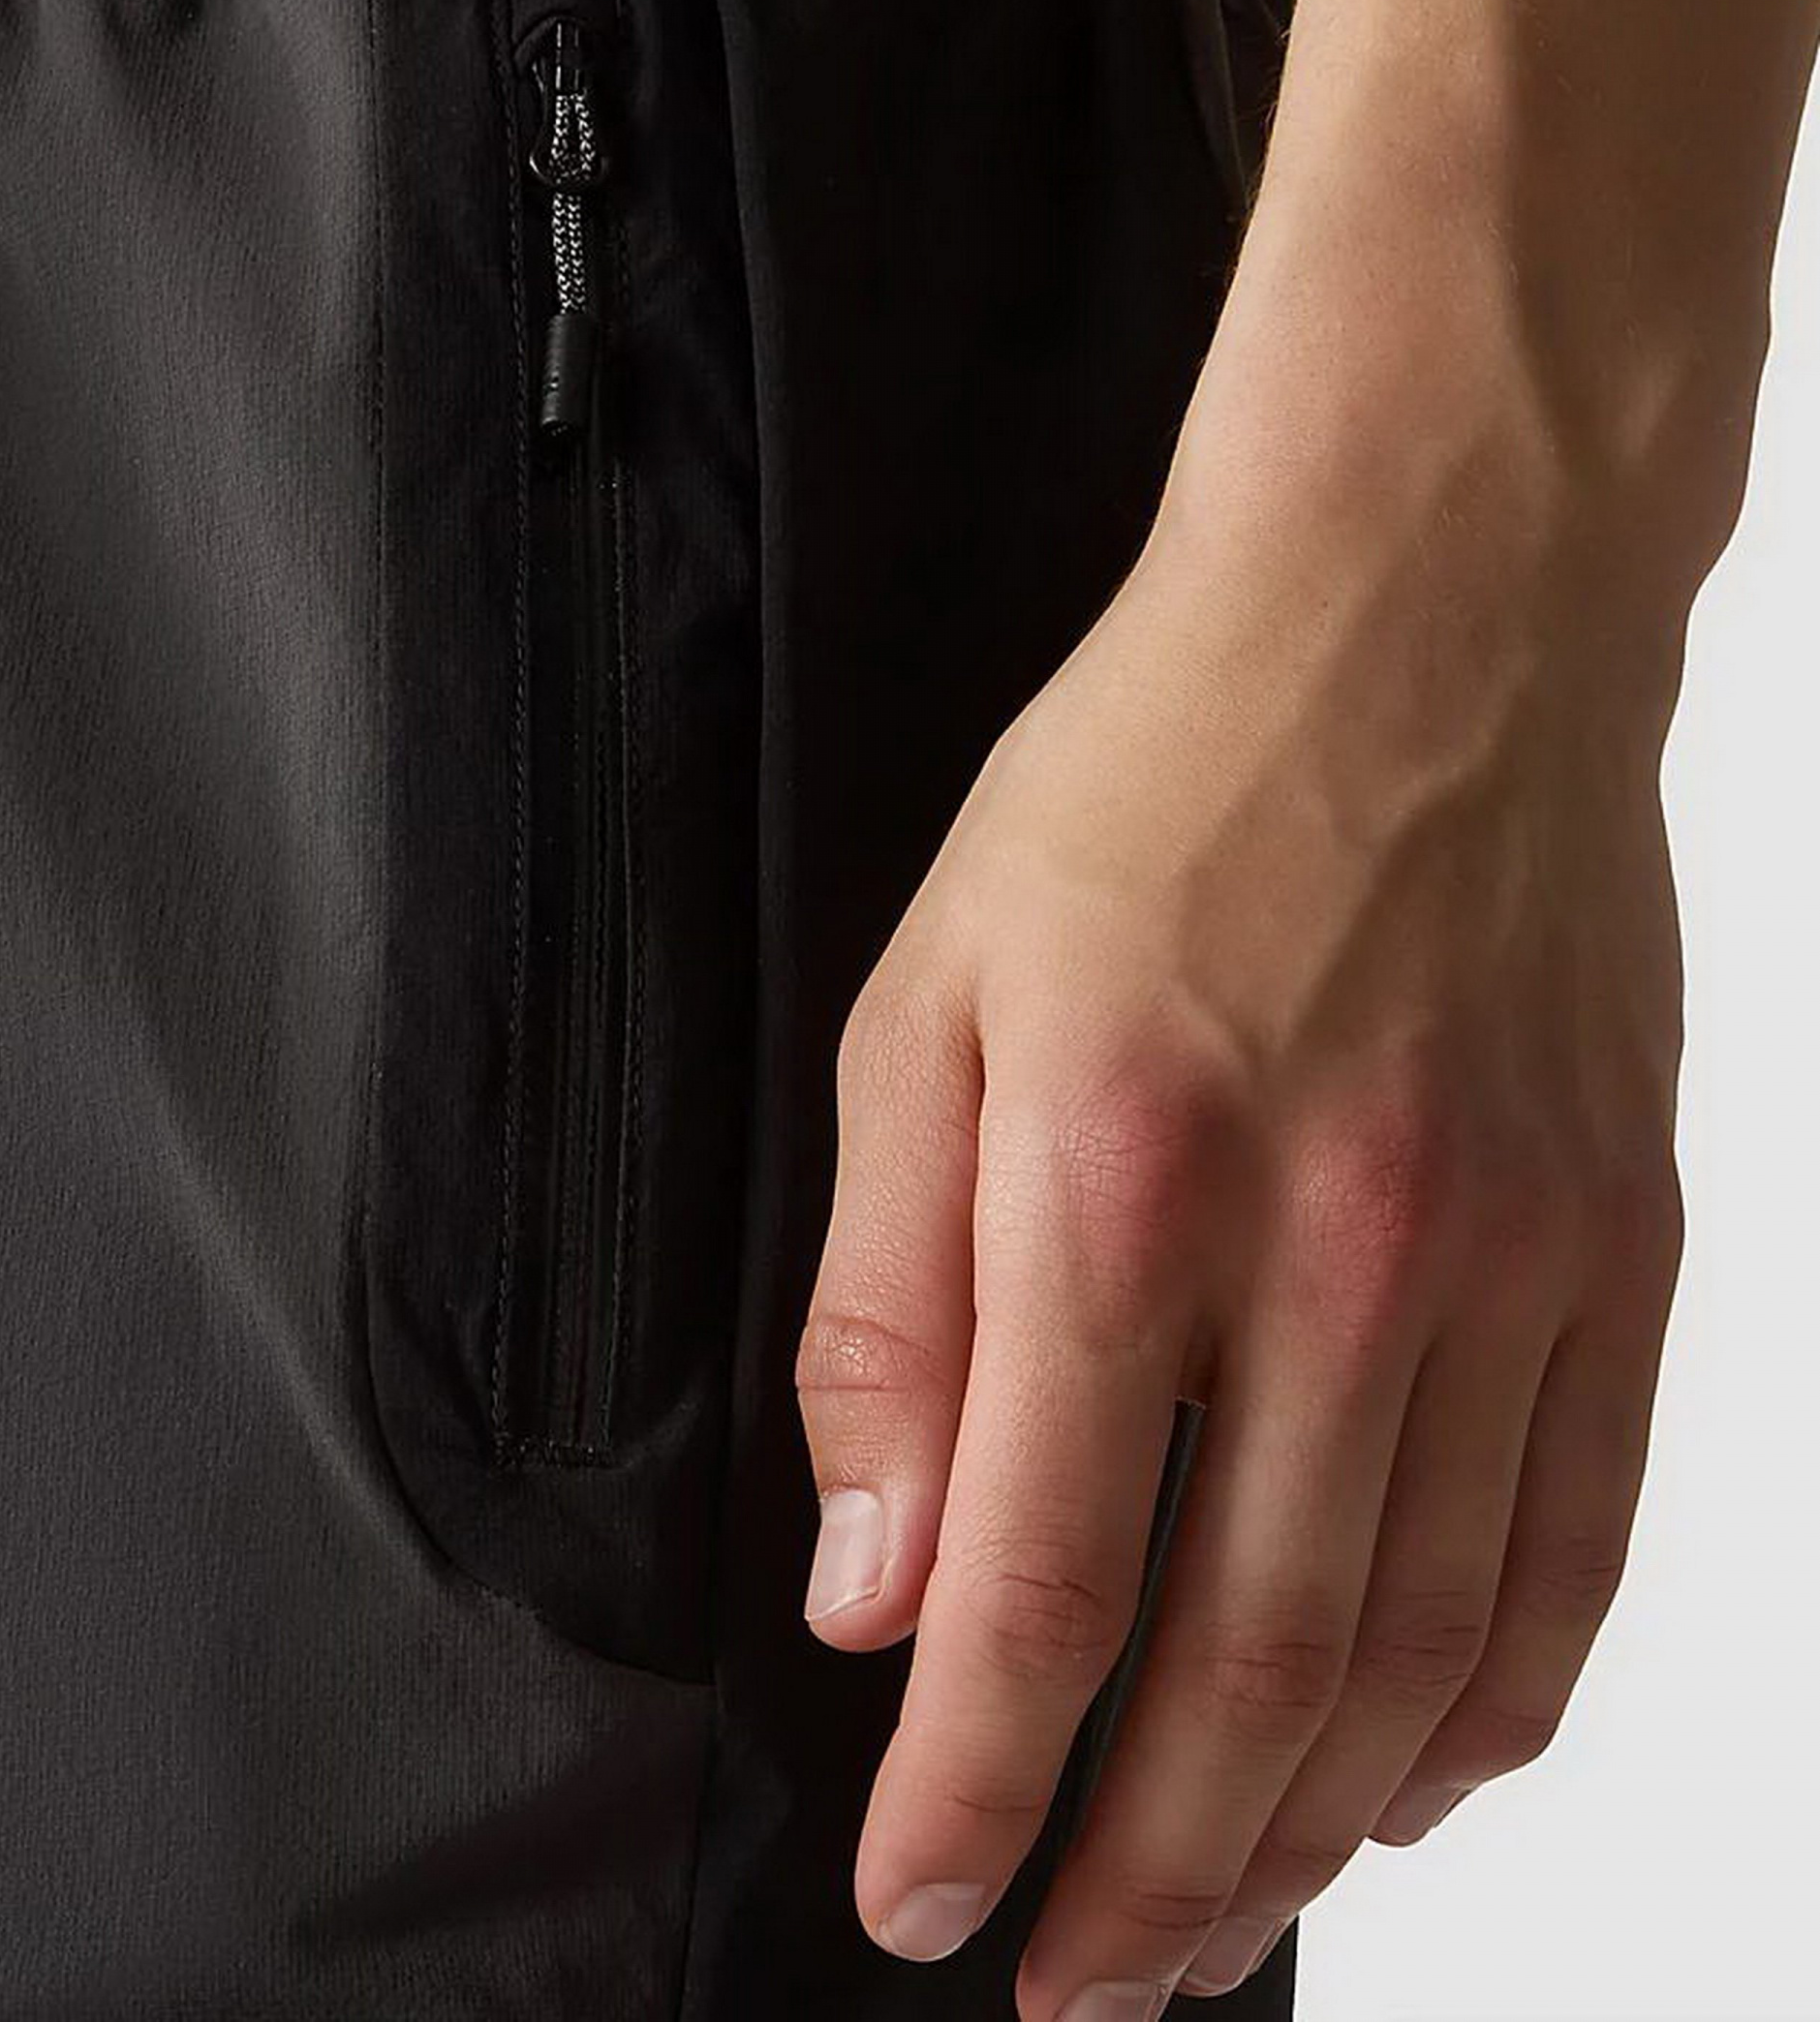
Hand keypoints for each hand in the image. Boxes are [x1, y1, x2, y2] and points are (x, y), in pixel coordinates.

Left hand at [793, 411, 1687, 2018]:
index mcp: (1122, 1181)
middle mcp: (1340, 1246)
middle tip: (1078, 1982)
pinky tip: (1415, 1775)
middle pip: (1251, 1668)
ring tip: (1221, 1918)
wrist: (1422, 610)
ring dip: (1316, 1829)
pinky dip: (1498, 1701)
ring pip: (1427, 1649)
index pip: (1038, 1582)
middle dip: (1150, 1874)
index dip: (976, 1788)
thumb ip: (888, 1301)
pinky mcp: (1621, 1240)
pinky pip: (1582, 1541)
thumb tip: (873, 1575)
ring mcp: (1511, 1255)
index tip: (927, 1906)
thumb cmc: (1153, 781)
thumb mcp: (927, 1002)